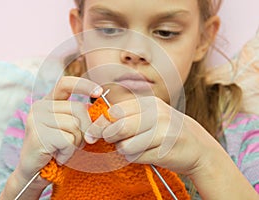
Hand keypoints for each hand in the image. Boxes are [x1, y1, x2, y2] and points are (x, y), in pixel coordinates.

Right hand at [14, 76, 102, 187]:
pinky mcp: (37, 135)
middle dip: (85, 129)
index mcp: (47, 102)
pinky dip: (68, 152)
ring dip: (76, 143)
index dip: (84, 85)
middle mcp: (39, 107)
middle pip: (78, 108)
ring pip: (75, 125)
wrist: (34, 174)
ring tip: (62, 150)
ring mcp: (36, 119)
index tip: (99, 92)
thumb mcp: (70, 129)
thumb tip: (97, 108)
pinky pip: (68, 140)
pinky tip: (58, 157)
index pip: (65, 84)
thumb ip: (79, 116)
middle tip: (75, 143)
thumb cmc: (56, 150)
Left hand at [85, 96, 221, 174]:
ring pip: (125, 145)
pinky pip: (137, 157)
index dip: (101, 123)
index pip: (116, 111)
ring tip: (134, 148)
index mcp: (150, 103)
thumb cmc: (167, 131)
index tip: (94, 132)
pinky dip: (135, 158)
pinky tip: (145, 154)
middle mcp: (157, 114)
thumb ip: (127, 117)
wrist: (199, 147)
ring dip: (124, 150)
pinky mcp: (165, 150)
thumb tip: (98, 126)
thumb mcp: (150, 117)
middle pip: (118, 127)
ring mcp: (163, 132)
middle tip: (112, 140)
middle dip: (109, 137)